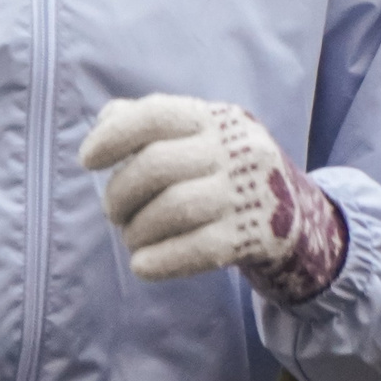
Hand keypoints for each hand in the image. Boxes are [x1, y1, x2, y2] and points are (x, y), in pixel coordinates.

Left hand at [77, 94, 347, 304]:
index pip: (156, 114)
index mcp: (215, 117)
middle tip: (113, 212)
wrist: (293, 213)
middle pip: (157, 166)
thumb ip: (150, 123)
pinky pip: (197, 249)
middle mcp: (235, 148)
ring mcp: (247, 192)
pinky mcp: (254, 235)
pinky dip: (160, 260)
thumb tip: (104, 123)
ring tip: (132, 237)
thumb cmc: (224, 169)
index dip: (114, 136)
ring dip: (138, 230)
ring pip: (173, 208)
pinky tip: (142, 266)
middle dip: (120, 193)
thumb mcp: (199, 135)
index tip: (87, 160)